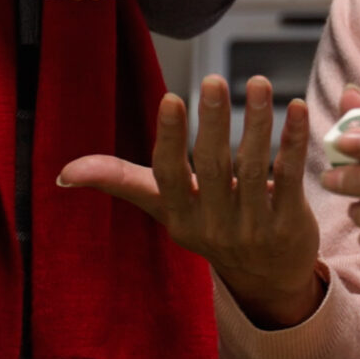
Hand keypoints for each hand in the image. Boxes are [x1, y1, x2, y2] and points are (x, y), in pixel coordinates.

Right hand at [57, 74, 325, 328]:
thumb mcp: (164, 207)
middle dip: (213, 122)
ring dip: (256, 123)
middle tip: (213, 80)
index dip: (169, 138)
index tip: (171, 98)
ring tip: (256, 82)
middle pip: (213, 167)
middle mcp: (213, 224)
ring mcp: (253, 227)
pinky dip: (292, 142)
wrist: (266, 278)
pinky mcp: (288, 224)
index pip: (169, 175)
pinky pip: (290, 177)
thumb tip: (62, 174)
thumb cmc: (209, 226)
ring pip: (255, 169)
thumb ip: (121, 181)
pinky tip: (296, 109)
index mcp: (179, 215)